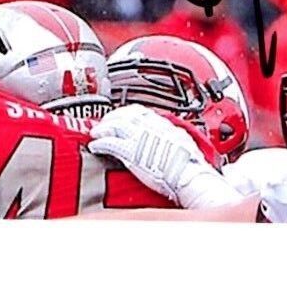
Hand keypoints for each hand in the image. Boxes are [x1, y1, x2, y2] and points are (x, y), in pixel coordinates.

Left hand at [87, 105, 241, 210]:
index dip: (127, 112)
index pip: (139, 110)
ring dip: (101, 128)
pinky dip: (99, 144)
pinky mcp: (129, 152)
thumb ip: (176, 137)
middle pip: (123, 115)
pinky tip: (95, 147)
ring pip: (113, 125)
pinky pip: (108, 143)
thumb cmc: (191, 165)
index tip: (122, 115)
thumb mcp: (185, 142)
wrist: (189, 176)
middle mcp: (148, 126)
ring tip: (96, 133)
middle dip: (111, 117)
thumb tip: (177, 138)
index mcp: (161, 123)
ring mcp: (137, 137)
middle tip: (105, 122)